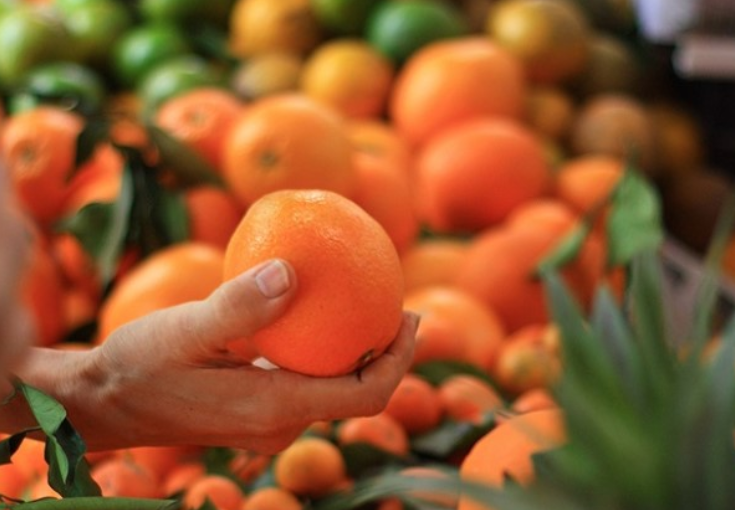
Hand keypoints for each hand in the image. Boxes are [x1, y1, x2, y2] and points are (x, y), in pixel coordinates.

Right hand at [40, 259, 416, 452]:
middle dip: (388, 355)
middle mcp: (279, 424)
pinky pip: (307, 383)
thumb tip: (292, 270)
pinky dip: (325, 354)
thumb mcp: (183, 330)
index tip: (413, 317)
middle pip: (358, 395)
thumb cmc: (137, 366)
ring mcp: (267, 423)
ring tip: (369, 304)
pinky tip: (314, 316)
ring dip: (358, 353)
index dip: (399, 361)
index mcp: (273, 409)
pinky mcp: (255, 412)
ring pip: (334, 390)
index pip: (364, 396)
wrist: (103, 404)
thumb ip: (238, 305)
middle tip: (401, 305)